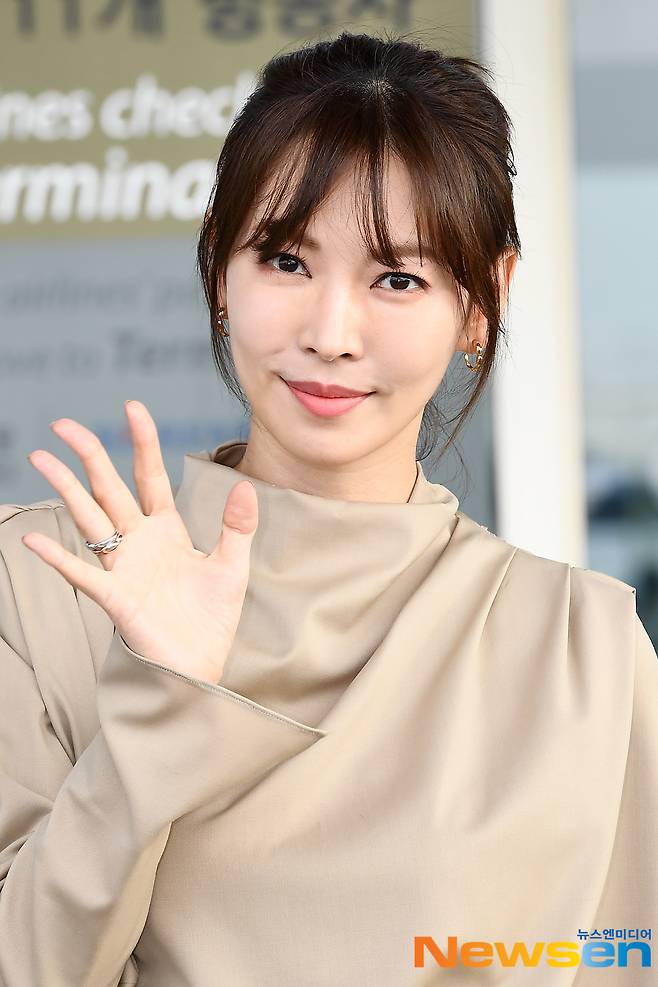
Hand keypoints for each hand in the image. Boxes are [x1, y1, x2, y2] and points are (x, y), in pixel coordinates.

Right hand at [22, 400, 258, 684]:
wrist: (201, 666)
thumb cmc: (212, 619)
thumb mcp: (232, 566)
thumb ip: (237, 527)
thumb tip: (245, 486)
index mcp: (167, 530)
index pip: (149, 476)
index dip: (142, 442)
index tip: (132, 406)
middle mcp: (139, 542)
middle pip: (108, 489)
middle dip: (89, 455)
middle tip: (63, 424)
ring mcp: (123, 568)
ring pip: (89, 519)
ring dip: (66, 490)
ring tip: (40, 458)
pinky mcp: (116, 598)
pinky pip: (82, 574)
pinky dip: (58, 559)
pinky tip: (33, 541)